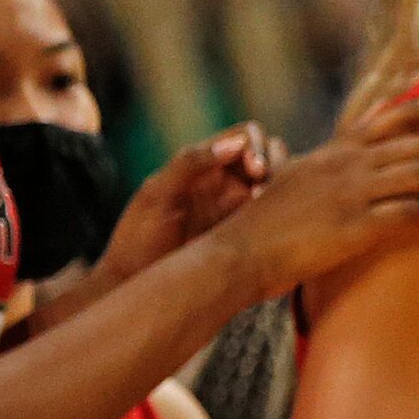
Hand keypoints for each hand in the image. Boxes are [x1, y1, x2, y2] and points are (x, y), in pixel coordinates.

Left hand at [90, 125, 276, 289]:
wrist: (135, 283)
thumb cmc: (139, 237)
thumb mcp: (158, 194)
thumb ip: (190, 162)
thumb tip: (235, 143)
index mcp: (204, 164)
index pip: (245, 135)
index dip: (255, 144)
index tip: (253, 168)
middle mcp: (226, 182)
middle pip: (268, 155)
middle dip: (274, 164)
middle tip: (262, 188)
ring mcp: (239, 208)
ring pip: (277, 184)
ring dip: (282, 187)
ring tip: (268, 206)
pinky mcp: (247, 235)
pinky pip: (274, 216)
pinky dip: (283, 213)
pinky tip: (273, 227)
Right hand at [207, 97, 418, 299]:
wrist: (231, 256)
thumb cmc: (263, 229)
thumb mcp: (297, 181)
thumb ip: (333, 165)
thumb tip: (363, 160)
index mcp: (341, 147)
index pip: (409, 112)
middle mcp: (351, 161)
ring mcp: (351, 192)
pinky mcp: (350, 227)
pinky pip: (411, 215)